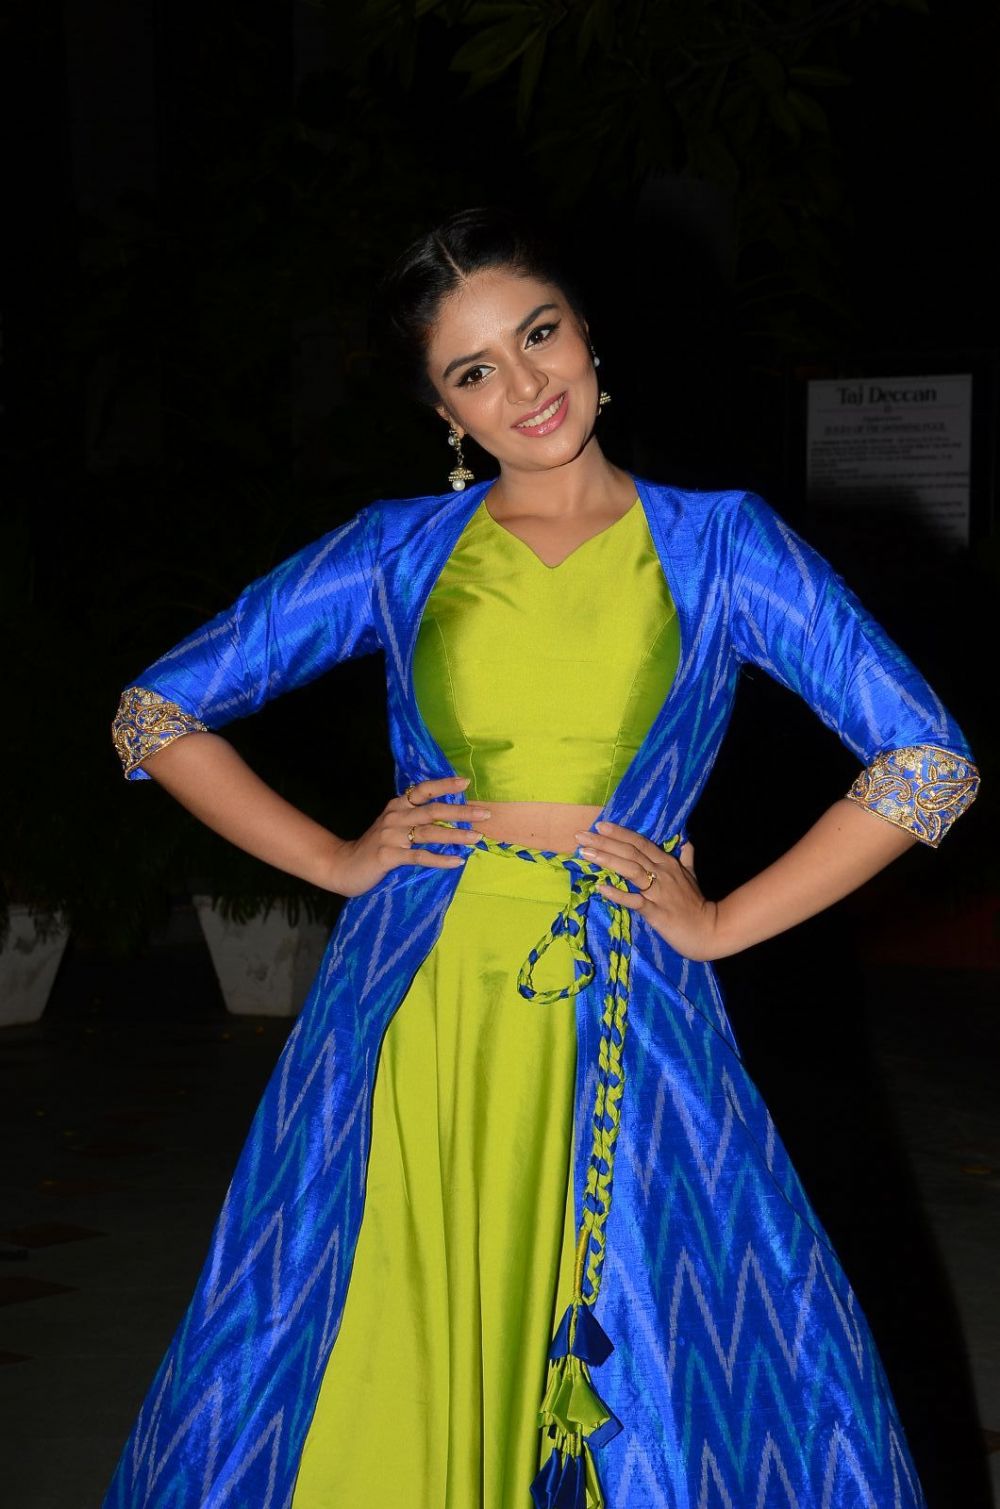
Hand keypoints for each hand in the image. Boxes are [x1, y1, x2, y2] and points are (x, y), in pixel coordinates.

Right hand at [326, 776, 487, 896]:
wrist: (343, 866)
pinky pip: (419, 856)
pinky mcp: (388, 856)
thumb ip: (414, 818)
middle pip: (432, 810)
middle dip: (461, 812)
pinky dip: (440, 859)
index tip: (466, 782)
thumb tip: (449, 815)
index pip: (423, 790)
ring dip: (455, 835)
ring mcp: (390, 836)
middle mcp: (395, 816)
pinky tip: (456, 861)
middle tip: (484, 814)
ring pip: (429, 832)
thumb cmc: (374, 846)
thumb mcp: (392, 826)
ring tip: (476, 838)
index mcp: (397, 806)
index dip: (444, 785)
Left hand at [576, 821, 720, 961]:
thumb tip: (687, 840)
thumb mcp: (692, 876)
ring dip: (607, 860)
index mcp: (667, 863)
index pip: (640, 842)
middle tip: (581, 836)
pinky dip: (618, 894)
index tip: (599, 825)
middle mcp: (661, 873)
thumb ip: (687, 857)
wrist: (710, 930)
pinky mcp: (657, 912)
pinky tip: (601, 888)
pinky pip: (635, 901)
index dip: (619, 833)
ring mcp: (659, 892)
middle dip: (604, 842)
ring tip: (586, 854)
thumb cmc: (696, 904)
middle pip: (630, 852)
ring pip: (631, 870)